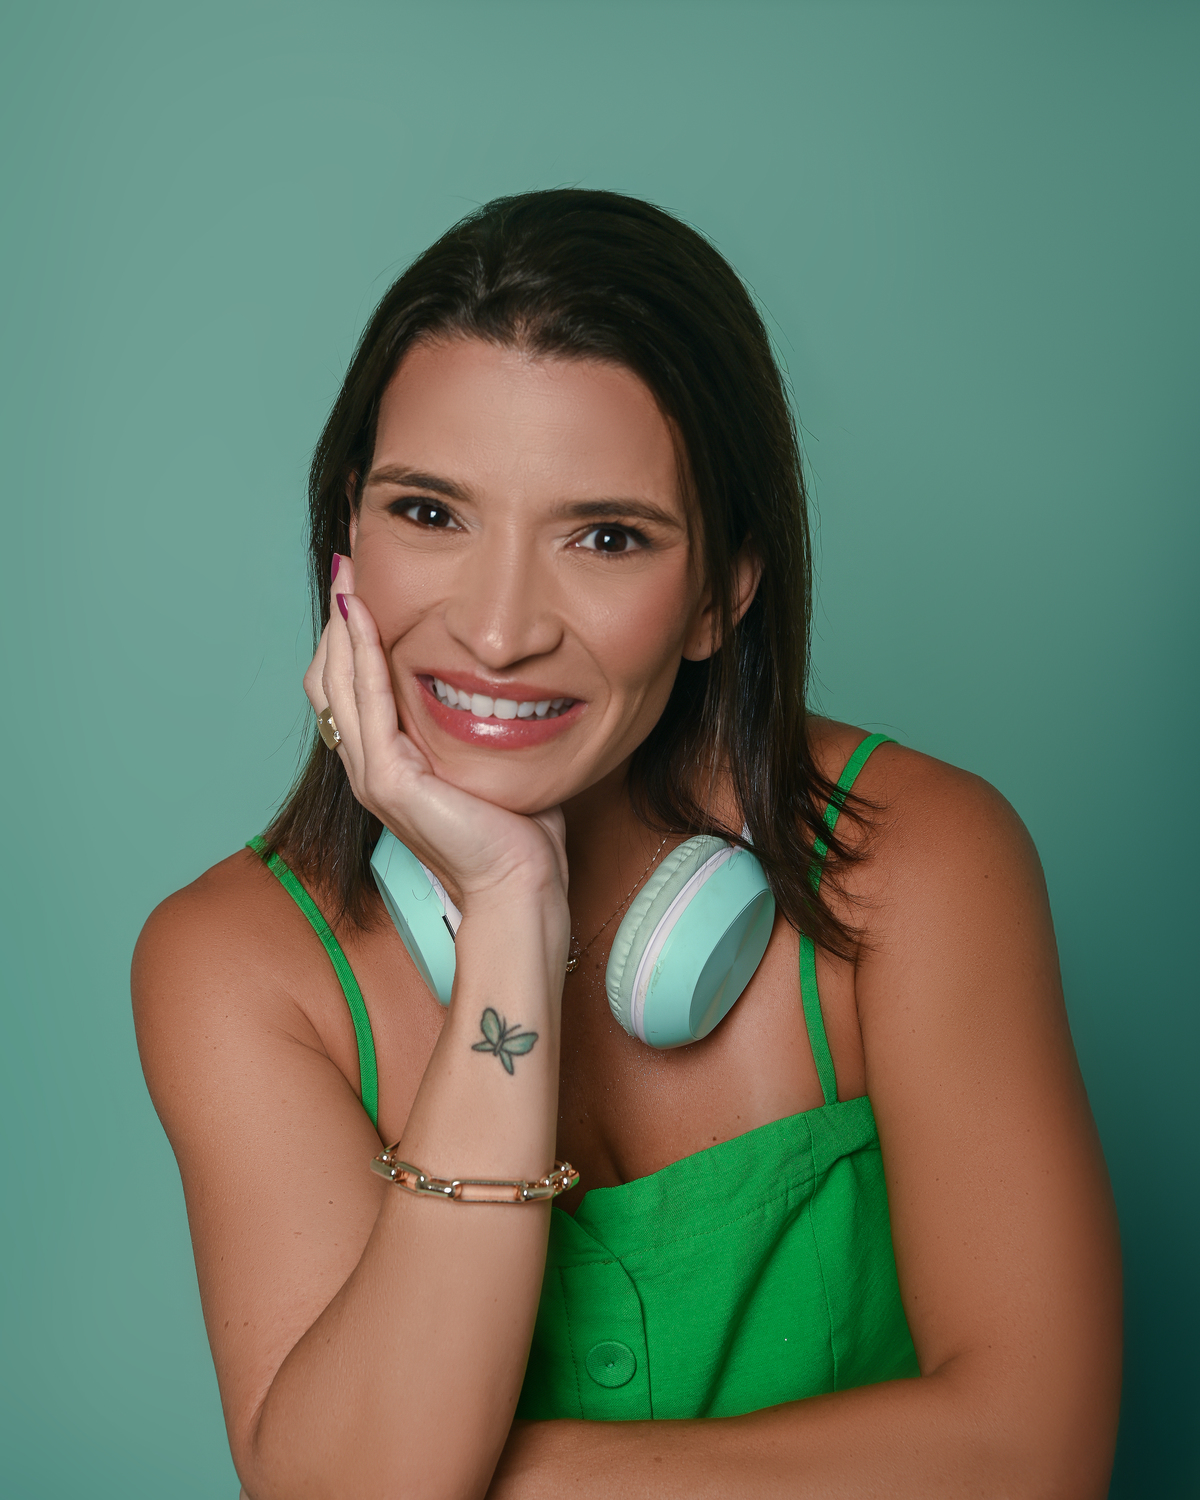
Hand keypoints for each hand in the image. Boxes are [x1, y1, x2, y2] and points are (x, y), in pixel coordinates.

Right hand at [302, 556, 568, 915]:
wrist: (520, 884)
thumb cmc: (516, 831)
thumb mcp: (489, 760)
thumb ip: (480, 721)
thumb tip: (502, 683)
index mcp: (385, 761)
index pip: (350, 683)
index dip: (351, 630)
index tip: (365, 575)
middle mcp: (366, 766)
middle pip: (331, 674)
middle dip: (340, 611)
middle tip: (350, 554)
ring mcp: (369, 775)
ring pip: (338, 682)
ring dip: (343, 621)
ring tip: (350, 568)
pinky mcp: (386, 781)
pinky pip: (367, 703)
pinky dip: (363, 656)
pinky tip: (366, 616)